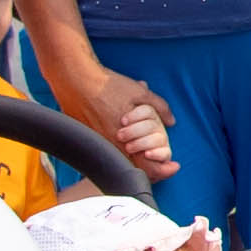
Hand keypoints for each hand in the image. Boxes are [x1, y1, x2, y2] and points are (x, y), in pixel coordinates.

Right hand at [58, 57, 177, 182]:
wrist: (77, 80)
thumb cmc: (108, 87)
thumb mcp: (140, 93)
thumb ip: (159, 107)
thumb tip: (171, 121)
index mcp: (125, 140)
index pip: (147, 165)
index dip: (162, 170)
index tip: (173, 168)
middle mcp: (110, 146)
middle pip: (133, 166)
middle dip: (148, 162)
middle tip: (156, 155)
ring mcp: (97, 143)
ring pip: (118, 157)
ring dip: (131, 152)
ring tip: (137, 140)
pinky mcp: (87, 136)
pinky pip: (104, 147)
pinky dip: (115, 144)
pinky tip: (117, 129)